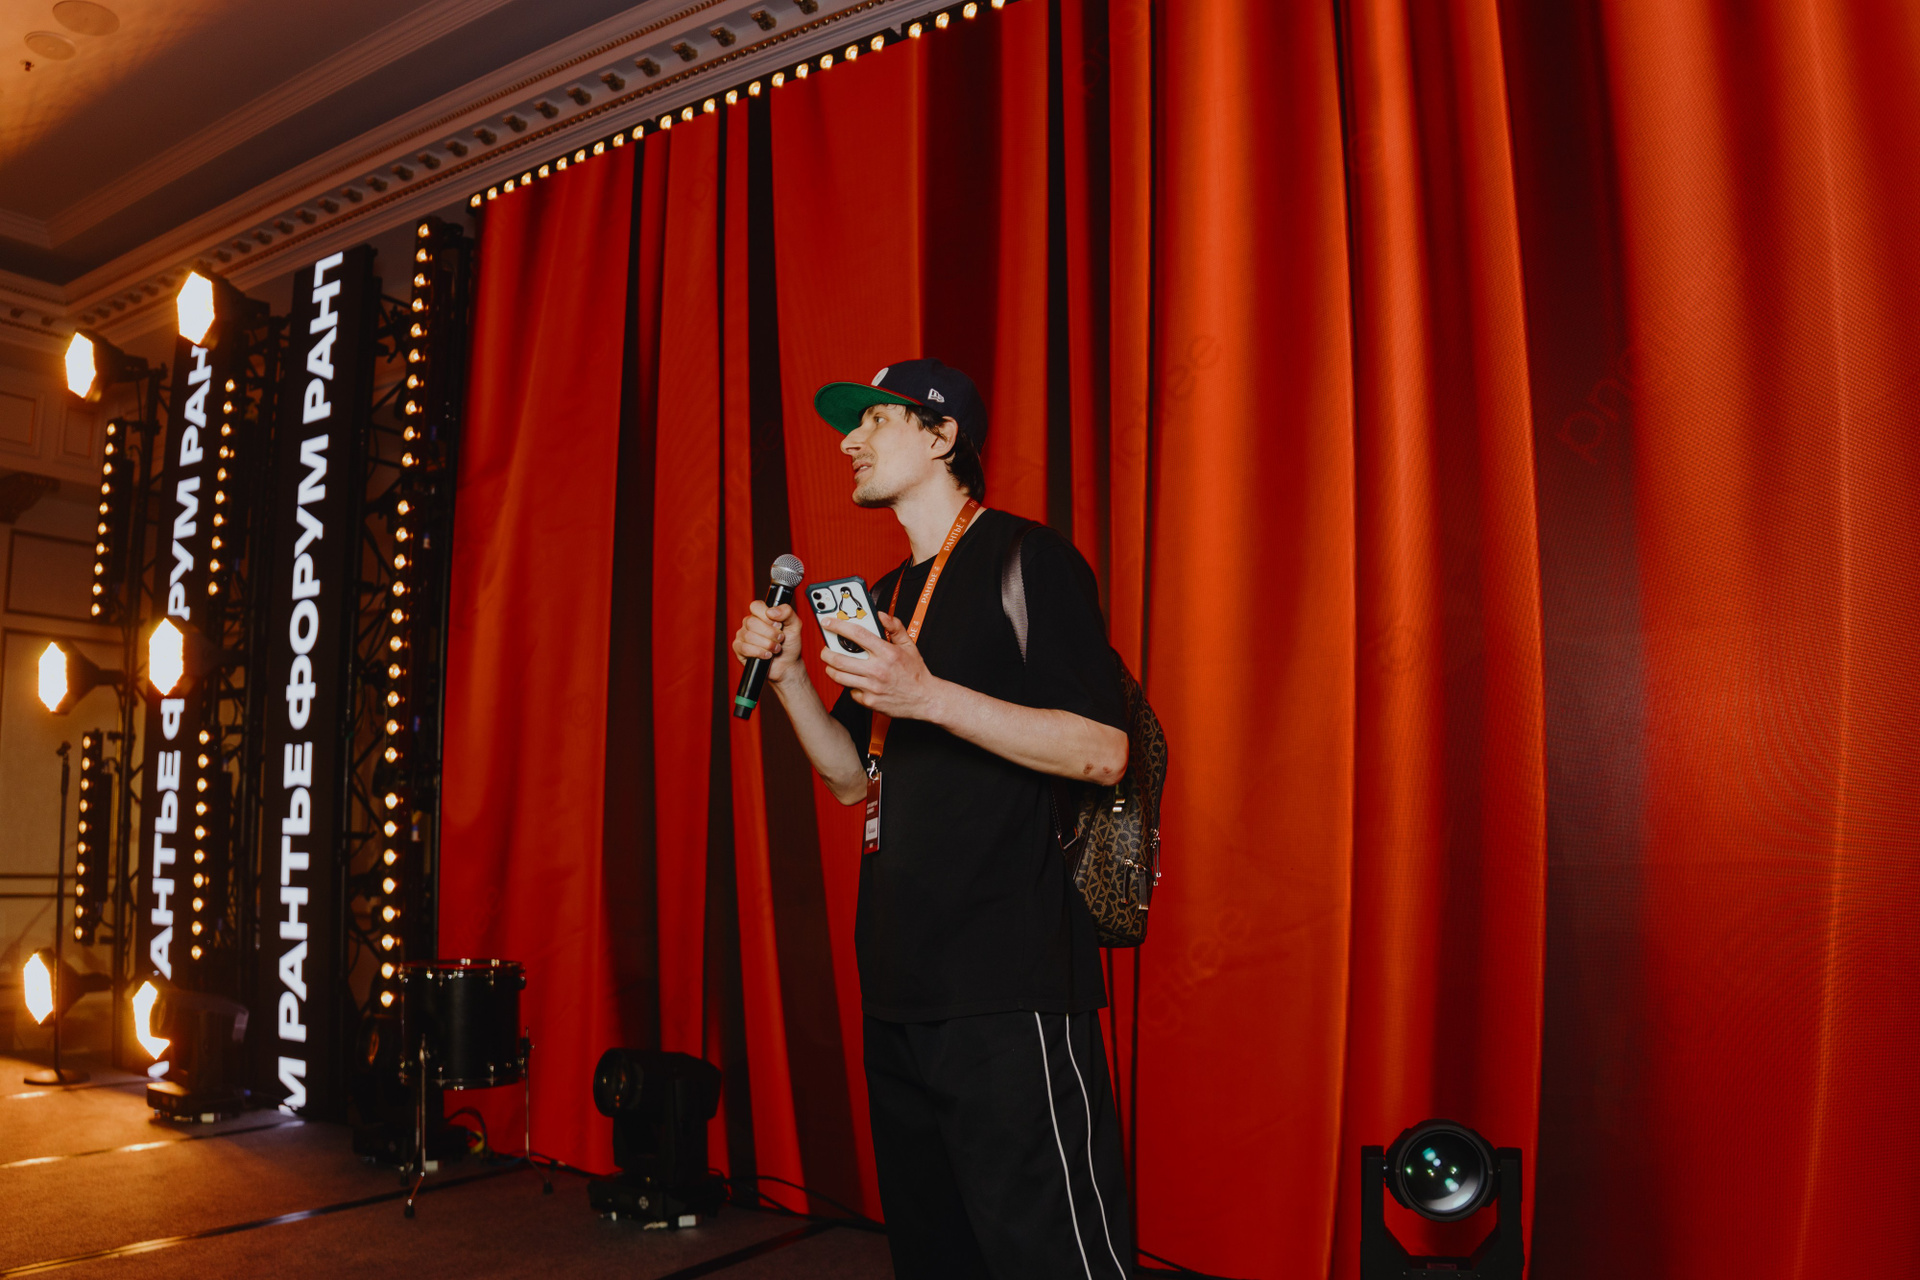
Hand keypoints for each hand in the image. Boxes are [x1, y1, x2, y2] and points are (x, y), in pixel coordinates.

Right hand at [732, 600, 804, 685]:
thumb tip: (771, 611)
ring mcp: (743, 635)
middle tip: (780, 639)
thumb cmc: (790, 645)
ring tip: (775, 648)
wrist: (787, 665)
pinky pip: (744, 648)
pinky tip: (767, 655)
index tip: (778, 625)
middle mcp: (750, 623)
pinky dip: (758, 652)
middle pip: (752, 622)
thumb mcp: (795, 625)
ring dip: (767, 644)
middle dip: (770, 633)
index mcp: (761, 614)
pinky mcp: (739, 648)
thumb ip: (787, 612)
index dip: (766, 616)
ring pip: (749, 636)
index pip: (756, 606)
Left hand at [821, 612, 946, 720]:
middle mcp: (877, 669)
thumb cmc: (916, 673)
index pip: (857, 635)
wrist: (925, 699)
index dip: (838, 626)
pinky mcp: (869, 701)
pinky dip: (849, 686)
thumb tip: (881, 615)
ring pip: (840, 676)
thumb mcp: (909, 645)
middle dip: (827, 652)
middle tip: (825, 649)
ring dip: (831, 669)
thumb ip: (895, 627)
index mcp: (887, 653)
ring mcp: (872, 687)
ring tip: (833, 664)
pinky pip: (851, 692)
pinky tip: (855, 681)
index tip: (828, 623)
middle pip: (840, 659)